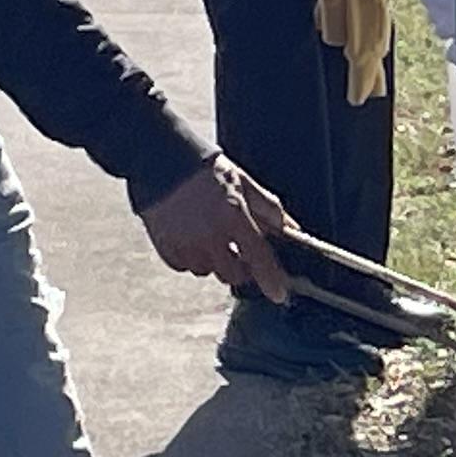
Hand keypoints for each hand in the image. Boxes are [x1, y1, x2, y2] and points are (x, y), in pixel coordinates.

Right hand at [138, 154, 293, 303]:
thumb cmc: (207, 171)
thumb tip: (291, 229)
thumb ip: (269, 209)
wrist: (164, 161)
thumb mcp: (244, 183)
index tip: (279, 295)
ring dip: (214, 261)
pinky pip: (184, 266)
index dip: (272, 280)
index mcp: (234, 216)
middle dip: (241, 267)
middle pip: (234, 274)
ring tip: (210, 237)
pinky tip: (191, 237)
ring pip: (208, 271)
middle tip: (239, 251)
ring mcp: (187, 244)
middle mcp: (210, 235)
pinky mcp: (167, 247)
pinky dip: (191, 258)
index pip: (259, 257)